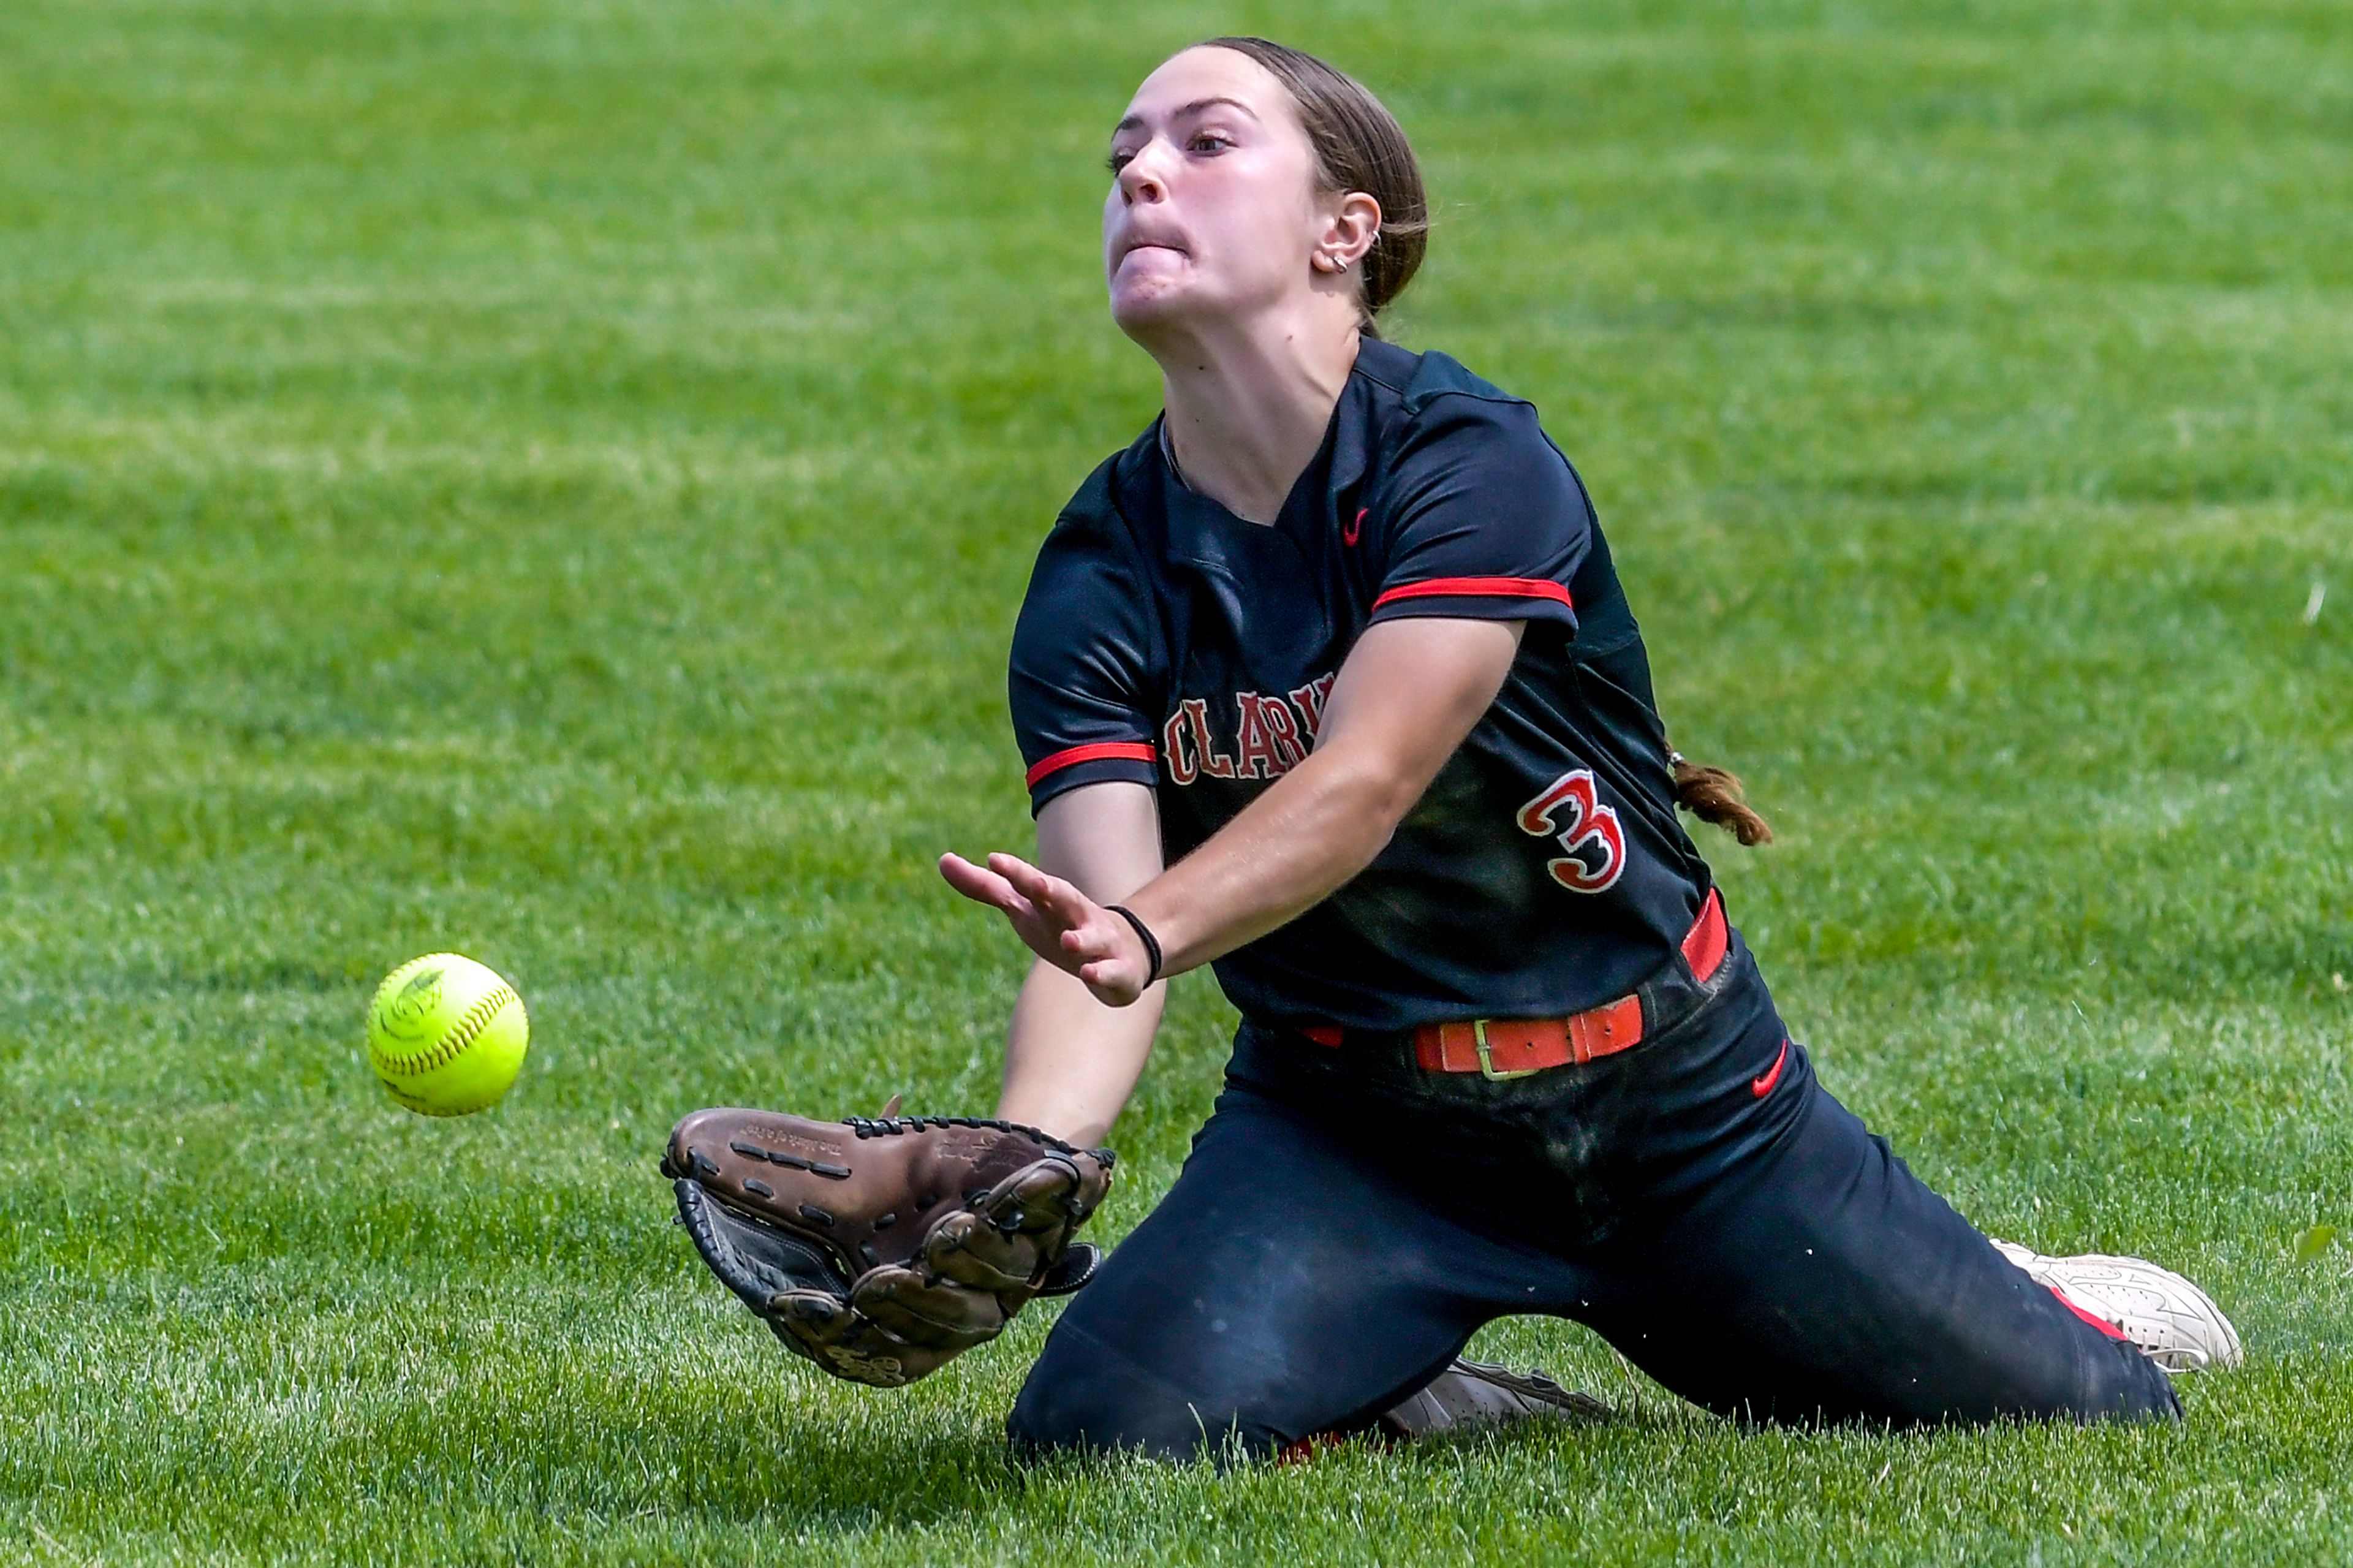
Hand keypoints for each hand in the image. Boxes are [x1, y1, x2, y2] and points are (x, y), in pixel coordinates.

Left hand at [939, 850, 1155, 1005]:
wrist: (1125, 951)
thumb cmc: (1061, 925)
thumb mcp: (1023, 907)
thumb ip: (986, 887)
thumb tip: (942, 860)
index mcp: (1051, 900)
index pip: (1030, 882)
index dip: (1015, 872)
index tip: (994, 860)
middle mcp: (1076, 915)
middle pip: (1064, 898)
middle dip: (1051, 890)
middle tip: (1037, 883)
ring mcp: (1100, 941)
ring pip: (1092, 936)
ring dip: (1082, 938)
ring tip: (1068, 940)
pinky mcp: (1118, 970)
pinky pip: (1111, 972)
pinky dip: (1102, 972)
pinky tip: (1090, 974)